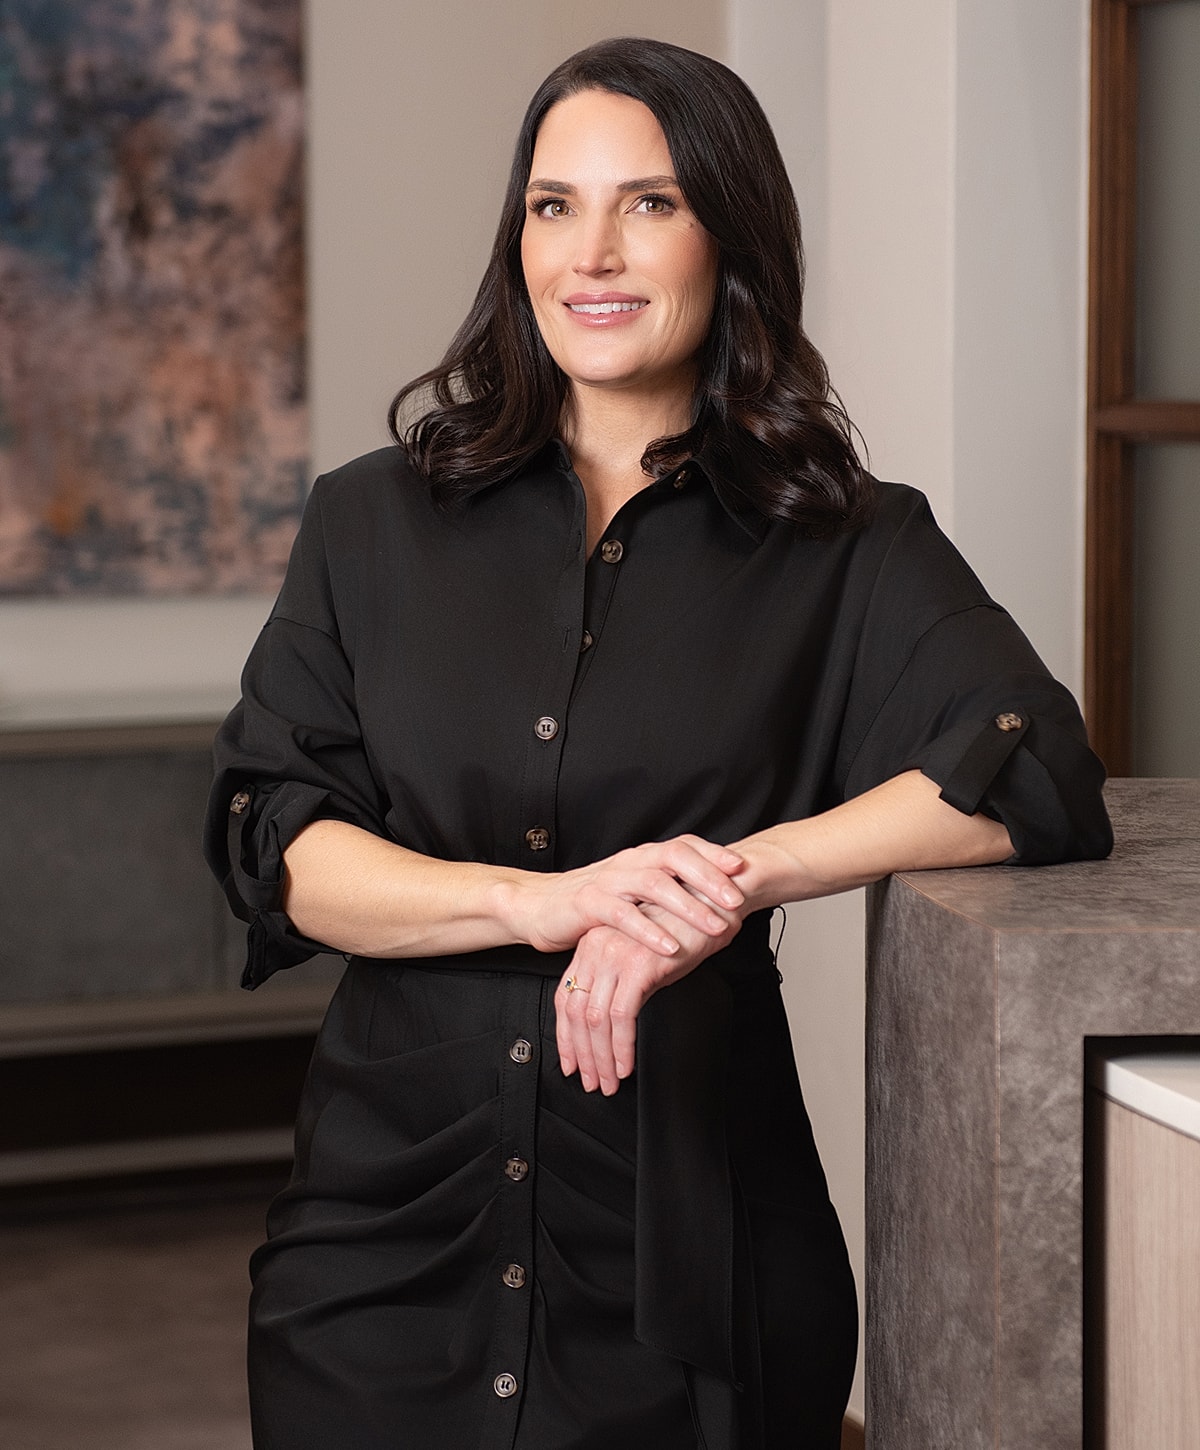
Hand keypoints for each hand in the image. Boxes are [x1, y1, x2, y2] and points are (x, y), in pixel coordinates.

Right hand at [513, 835, 743, 958]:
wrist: (540, 906)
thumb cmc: (595, 903)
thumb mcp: (636, 892)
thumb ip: (668, 890)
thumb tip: (715, 896)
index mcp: (643, 857)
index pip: (684, 846)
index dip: (714, 854)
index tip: (741, 869)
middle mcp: (629, 862)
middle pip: (675, 858)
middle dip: (709, 878)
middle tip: (736, 900)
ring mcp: (609, 880)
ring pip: (654, 884)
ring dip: (687, 905)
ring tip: (713, 925)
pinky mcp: (589, 903)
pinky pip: (623, 914)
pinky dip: (649, 930)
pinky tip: (670, 947)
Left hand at [554, 896, 742, 1095]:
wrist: (714, 902)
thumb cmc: (685, 928)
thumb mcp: (644, 956)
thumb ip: (623, 984)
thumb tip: (615, 1024)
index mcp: (592, 945)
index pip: (566, 999)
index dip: (566, 1038)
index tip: (572, 1063)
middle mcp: (596, 948)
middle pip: (576, 1013)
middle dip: (582, 1055)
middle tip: (592, 1082)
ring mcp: (615, 955)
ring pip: (595, 1019)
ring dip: (602, 1058)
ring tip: (610, 1082)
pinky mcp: (637, 964)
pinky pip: (622, 1016)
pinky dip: (622, 1047)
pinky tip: (626, 1065)